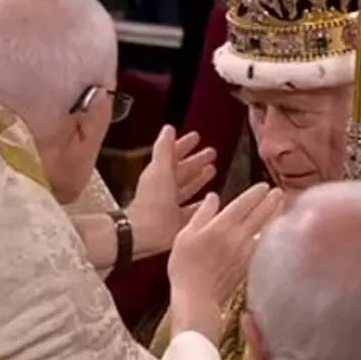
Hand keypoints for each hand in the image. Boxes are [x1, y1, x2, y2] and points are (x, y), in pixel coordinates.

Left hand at [126, 125, 216, 255]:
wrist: (147, 231)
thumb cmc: (151, 200)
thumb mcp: (159, 169)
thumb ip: (164, 148)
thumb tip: (168, 128)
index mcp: (160, 173)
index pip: (174, 154)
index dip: (184, 145)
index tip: (196, 137)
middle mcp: (166, 187)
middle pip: (184, 170)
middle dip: (197, 161)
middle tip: (212, 153)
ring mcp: (172, 204)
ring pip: (189, 187)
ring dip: (200, 178)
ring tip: (213, 170)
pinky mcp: (179, 220)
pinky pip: (193, 209)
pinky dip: (201, 202)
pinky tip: (211, 199)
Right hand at [168, 184, 284, 340]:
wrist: (197, 297)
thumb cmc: (185, 266)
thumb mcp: (185, 235)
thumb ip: (202, 214)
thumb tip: (213, 197)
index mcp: (221, 226)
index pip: (243, 204)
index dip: (255, 193)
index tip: (264, 186)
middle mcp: (238, 237)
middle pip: (259, 215)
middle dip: (271, 202)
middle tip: (279, 192)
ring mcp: (245, 252)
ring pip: (264, 229)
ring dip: (273, 216)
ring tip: (281, 206)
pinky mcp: (248, 265)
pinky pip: (261, 244)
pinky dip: (268, 234)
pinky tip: (270, 231)